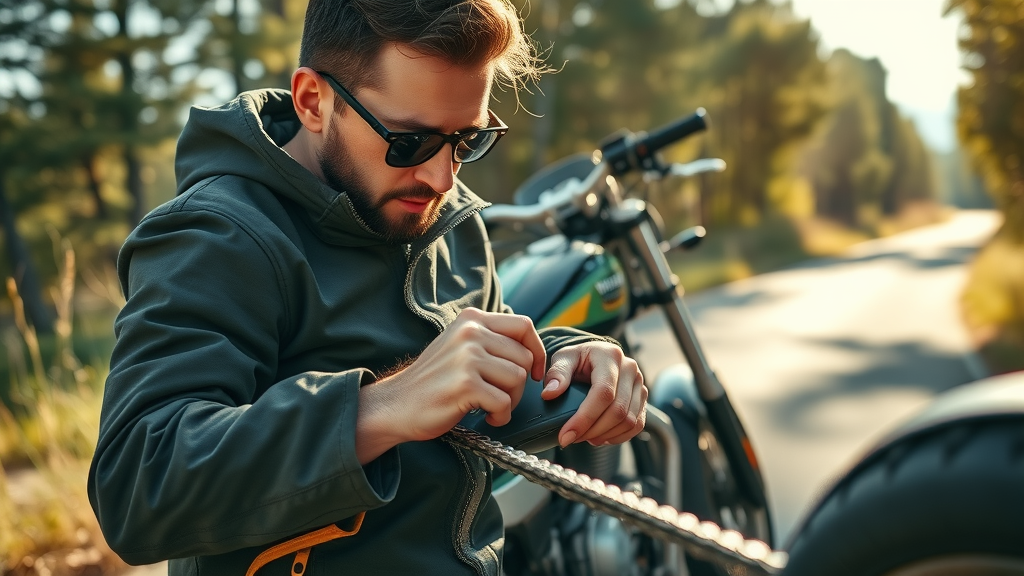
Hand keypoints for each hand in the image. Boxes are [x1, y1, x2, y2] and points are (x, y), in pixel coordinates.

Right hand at [357, 308, 545, 460]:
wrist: (396, 405)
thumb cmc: (432, 382)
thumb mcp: (459, 346)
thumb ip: (489, 340)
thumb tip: (530, 348)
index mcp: (471, 319)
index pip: (523, 326)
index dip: (537, 350)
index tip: (534, 371)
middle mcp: (470, 332)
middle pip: (523, 357)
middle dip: (519, 385)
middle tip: (501, 398)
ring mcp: (467, 357)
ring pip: (517, 379)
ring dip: (510, 401)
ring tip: (490, 408)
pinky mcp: (465, 384)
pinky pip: (503, 402)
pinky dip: (500, 415)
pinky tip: (486, 417)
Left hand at [542, 341, 646, 447]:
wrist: (595, 357)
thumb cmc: (578, 359)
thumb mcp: (563, 358)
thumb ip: (556, 373)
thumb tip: (549, 394)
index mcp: (610, 356)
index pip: (603, 393)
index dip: (584, 418)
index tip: (565, 435)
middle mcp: (630, 369)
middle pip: (618, 410)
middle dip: (592, 431)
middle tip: (570, 438)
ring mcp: (639, 385)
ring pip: (629, 421)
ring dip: (604, 435)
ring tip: (583, 437)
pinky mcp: (642, 399)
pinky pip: (636, 425)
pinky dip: (617, 437)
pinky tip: (599, 437)